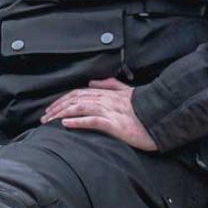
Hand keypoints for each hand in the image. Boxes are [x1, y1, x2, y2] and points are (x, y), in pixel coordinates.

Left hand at [40, 77, 157, 150]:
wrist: (164, 118)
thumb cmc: (147, 109)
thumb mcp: (128, 93)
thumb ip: (111, 85)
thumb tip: (93, 83)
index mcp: (108, 93)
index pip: (78, 94)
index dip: (62, 100)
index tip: (50, 109)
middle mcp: (106, 100)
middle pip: (75, 100)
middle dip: (56, 107)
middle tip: (43, 118)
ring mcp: (110, 111)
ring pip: (79, 108)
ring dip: (61, 114)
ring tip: (48, 121)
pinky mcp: (115, 124)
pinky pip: (93, 121)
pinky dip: (78, 122)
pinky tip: (66, 124)